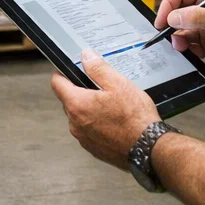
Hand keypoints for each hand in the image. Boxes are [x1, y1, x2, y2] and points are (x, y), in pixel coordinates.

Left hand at [51, 51, 159, 169]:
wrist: (148, 148)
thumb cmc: (135, 119)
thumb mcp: (118, 84)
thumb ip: (98, 68)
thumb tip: (86, 56)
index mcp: (77, 104)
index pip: (56, 83)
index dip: (63, 73)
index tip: (71, 70)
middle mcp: (75, 123)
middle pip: (69, 100)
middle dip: (81, 92)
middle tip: (101, 88)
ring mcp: (83, 138)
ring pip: (79, 117)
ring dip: (90, 110)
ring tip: (112, 107)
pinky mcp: (93, 148)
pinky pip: (89, 131)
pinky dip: (97, 125)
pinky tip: (115, 122)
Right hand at [155, 0, 204, 75]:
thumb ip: (197, 17)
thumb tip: (173, 17)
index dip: (168, 5)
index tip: (162, 21)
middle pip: (177, 11)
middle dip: (171, 24)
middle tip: (167, 36)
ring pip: (180, 29)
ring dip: (178, 38)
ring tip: (182, 47)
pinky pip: (187, 42)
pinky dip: (187, 48)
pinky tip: (195, 52)